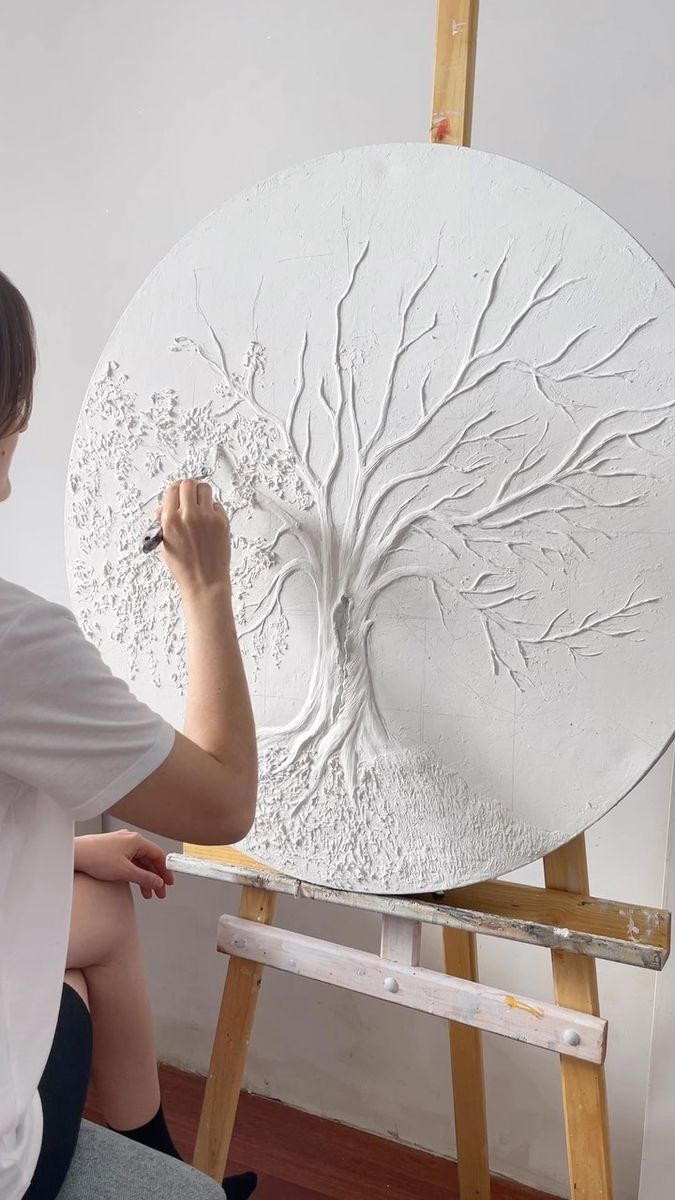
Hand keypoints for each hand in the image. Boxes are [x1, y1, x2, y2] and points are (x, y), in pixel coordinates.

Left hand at [74, 831, 174, 899]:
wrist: (73, 854)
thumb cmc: (95, 857)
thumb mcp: (124, 871)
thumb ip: (144, 878)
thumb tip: (157, 882)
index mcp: (136, 841)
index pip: (158, 855)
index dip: (165, 871)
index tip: (168, 883)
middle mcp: (129, 840)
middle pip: (149, 859)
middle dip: (156, 877)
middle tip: (159, 892)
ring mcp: (120, 845)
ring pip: (139, 862)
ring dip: (145, 878)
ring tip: (146, 893)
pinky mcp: (111, 850)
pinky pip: (129, 862)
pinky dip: (134, 873)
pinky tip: (134, 884)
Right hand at [158, 479, 230, 599]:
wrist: (204, 582)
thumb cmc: (184, 567)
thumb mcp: (164, 543)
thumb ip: (164, 521)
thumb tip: (165, 506)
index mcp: (170, 520)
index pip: (172, 489)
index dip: (175, 491)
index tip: (177, 495)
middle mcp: (189, 515)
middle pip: (189, 483)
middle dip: (188, 488)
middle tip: (189, 496)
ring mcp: (207, 517)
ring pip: (205, 488)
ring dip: (201, 494)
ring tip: (200, 507)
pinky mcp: (222, 522)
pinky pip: (217, 505)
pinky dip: (213, 509)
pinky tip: (209, 522)